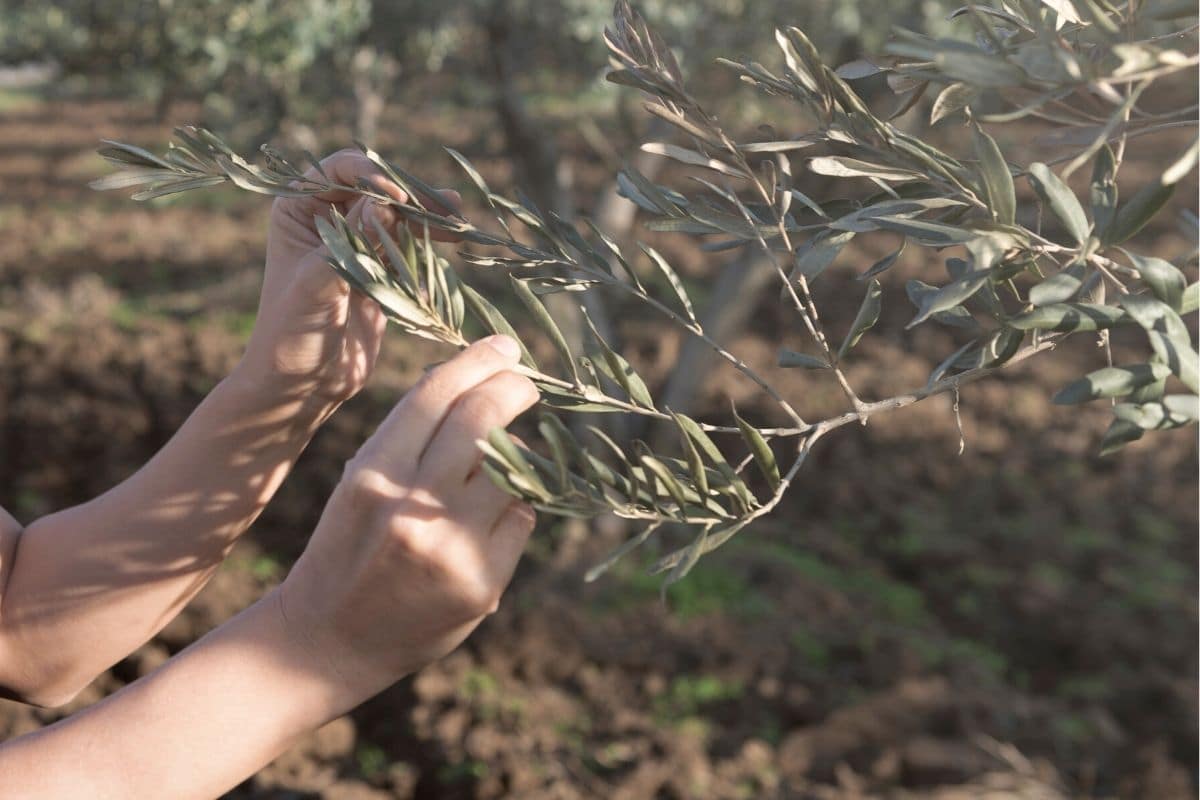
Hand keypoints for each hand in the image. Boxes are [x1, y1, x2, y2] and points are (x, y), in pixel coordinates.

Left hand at [239, 149, 460, 403]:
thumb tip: (387, 202)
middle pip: (378, 189)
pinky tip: (454, 241)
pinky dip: (431, 243)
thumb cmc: (292, 335)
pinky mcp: (381, 270)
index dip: (372, 176)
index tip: (398, 198)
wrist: (302, 385)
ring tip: (458, 220)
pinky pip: (409, 245)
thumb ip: (352, 242)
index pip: (340, 170)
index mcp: (299, 210)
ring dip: (429, 216)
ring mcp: (358, 243)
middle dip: (413, 195)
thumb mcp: (318, 284)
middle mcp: (328, 219)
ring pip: (400, 216)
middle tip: (448, 205)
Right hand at [278, 336, 538, 702]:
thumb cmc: (348, 550)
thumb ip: (409, 440)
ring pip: (512, 468)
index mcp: (372, 473)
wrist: (325, 642)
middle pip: (481, 420)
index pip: (434, 395)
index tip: (504, 347)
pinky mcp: (481, 582)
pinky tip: (493, 521)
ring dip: (516, 456)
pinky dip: (516, 509)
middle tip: (526, 383)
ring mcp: (449, 545)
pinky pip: (522, 519)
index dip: (475, 361)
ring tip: (502, 463)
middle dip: (513, 389)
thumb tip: (474, 385)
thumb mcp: (361, 484)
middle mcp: (410, 505)